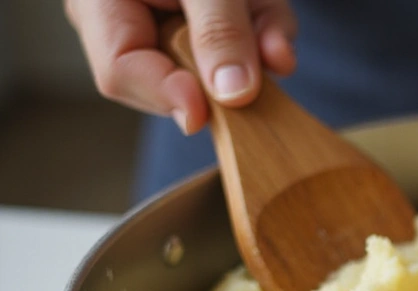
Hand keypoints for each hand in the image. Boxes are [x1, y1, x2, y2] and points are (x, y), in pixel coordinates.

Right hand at [65, 0, 297, 134]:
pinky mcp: (214, 22)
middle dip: (229, 73)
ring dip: (259, 55)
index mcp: (103, 3)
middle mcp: (133, 19)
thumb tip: (231, 95)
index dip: (169, 97)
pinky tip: (277, 35)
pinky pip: (244, 48)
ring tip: (273, 38)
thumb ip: (218, 27)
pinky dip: (270, 39)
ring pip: (220, 68)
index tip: (206, 115)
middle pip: (176, 81)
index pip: (121, 71)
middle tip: (263, 55)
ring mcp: (172, 24)